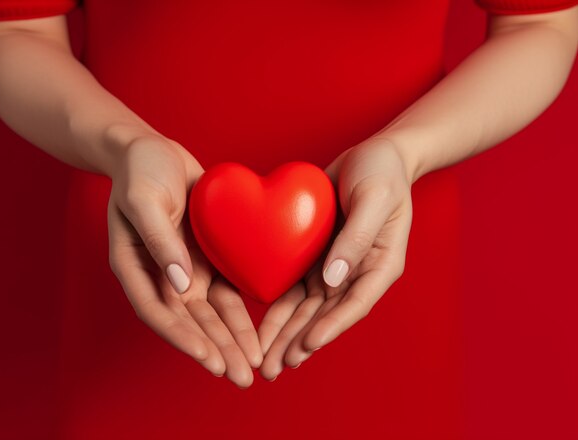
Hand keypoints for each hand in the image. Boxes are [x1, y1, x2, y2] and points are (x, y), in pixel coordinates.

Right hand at [107, 135, 261, 387]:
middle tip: (242, 377)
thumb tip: (180, 285)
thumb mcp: (143, 199)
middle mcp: (162, 276)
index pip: (159, 313)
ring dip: (232, 339)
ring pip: (212, 312)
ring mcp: (186, 269)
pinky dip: (241, 311)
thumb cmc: (141, 171)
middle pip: (190, 322)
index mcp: (136, 267)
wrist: (155, 152)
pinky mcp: (207, 258)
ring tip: (255, 365)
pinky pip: (226, 288)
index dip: (183, 338)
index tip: (209, 359)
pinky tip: (260, 330)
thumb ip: (159, 242)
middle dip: (216, 350)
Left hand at [258, 138, 412, 379]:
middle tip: (273, 368)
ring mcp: (335, 267)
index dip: (332, 327)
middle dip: (299, 342)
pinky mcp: (316, 256)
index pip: (355, 304)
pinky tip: (261, 326)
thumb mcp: (374, 198)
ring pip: (306, 308)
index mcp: (380, 265)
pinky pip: (295, 286)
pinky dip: (279, 307)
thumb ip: (357, 237)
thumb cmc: (381, 173)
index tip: (308, 345)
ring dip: (285, 333)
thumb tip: (333, 279)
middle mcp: (356, 273)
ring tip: (263, 359)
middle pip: (325, 315)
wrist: (373, 156)